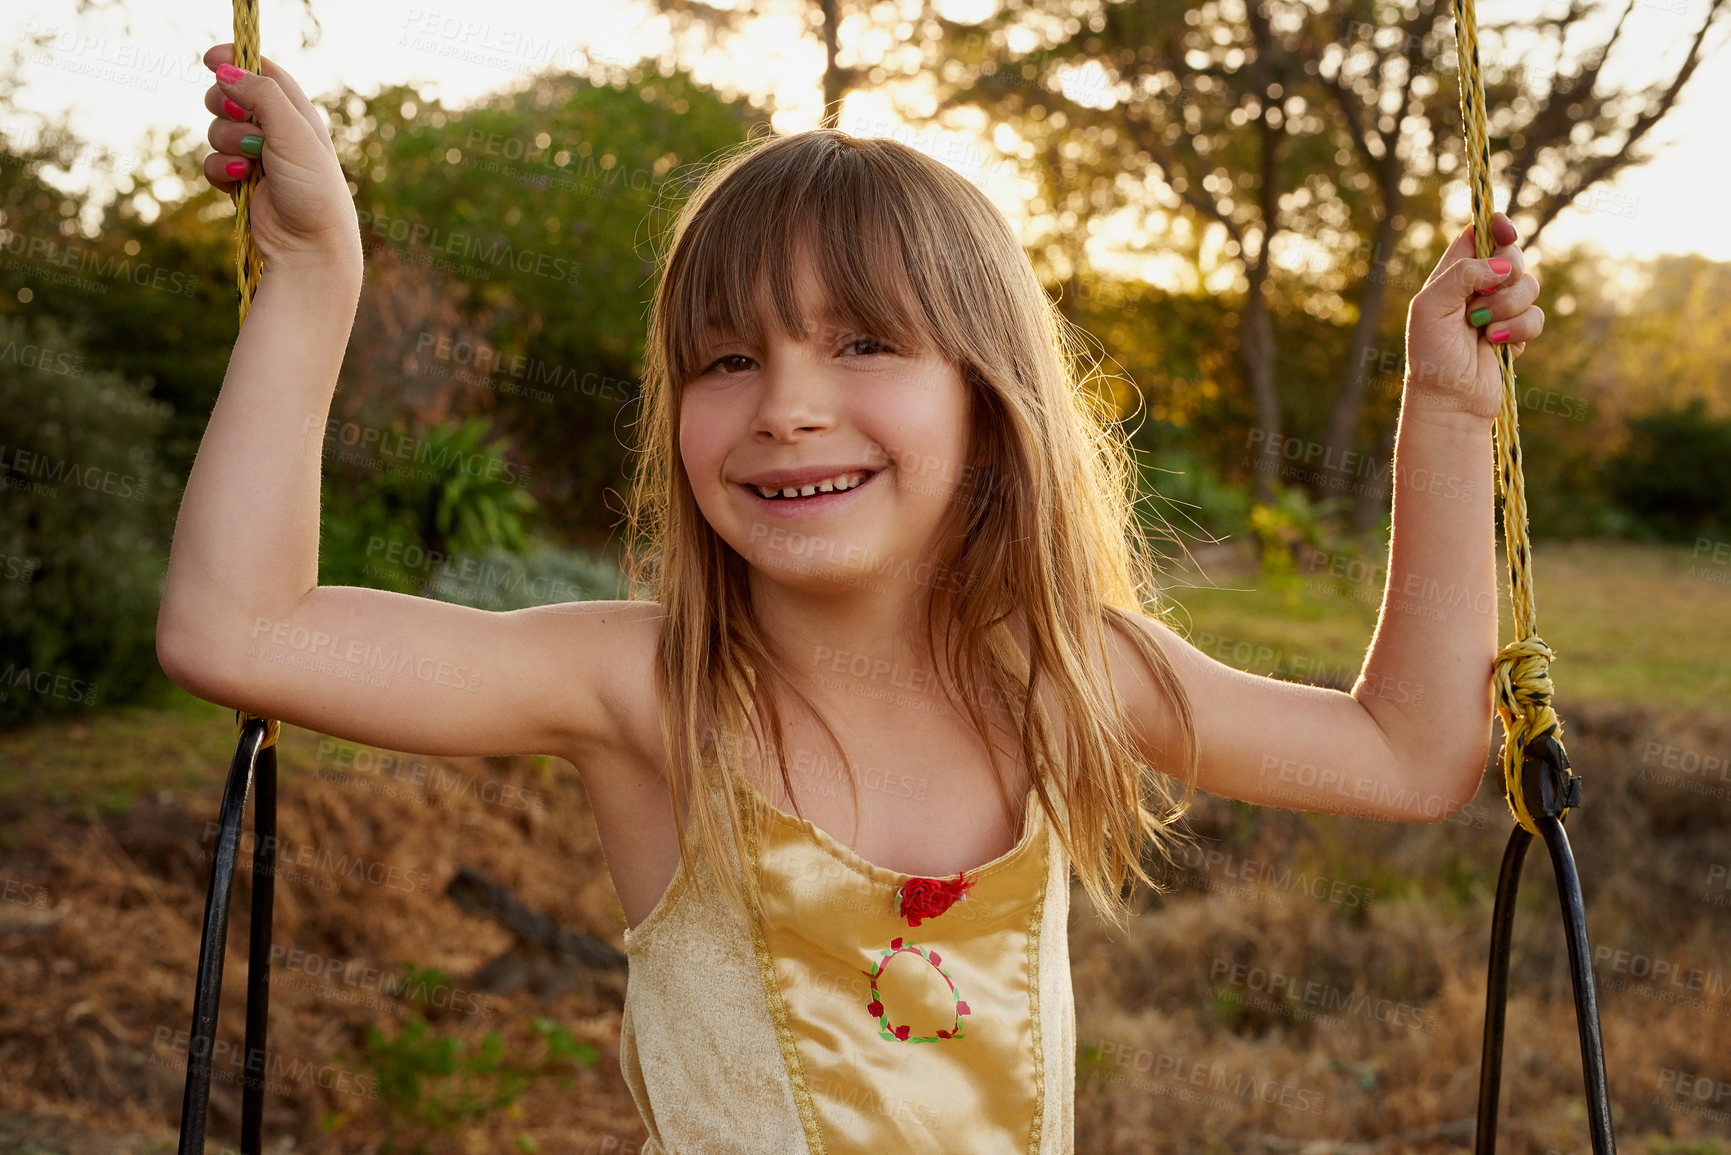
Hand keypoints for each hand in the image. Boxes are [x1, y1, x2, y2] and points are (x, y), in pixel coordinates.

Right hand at [201, 43, 360, 273]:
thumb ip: (261, 96)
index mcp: (297, 114)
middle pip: (230, 97)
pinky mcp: (240, 183)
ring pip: (217, 130)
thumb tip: (225, 69)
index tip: (209, 58)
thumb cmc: (313, 188)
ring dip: (227, 143)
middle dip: (225, 106)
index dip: (235, 59)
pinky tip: (240, 181)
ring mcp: (256, 158)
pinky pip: (212, 163)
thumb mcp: (294, 133)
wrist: (309, 246)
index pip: (262, 72)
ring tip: (252, 164)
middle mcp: (276, 132)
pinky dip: (220, 169)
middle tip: (243, 120)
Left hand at [1402, 212, 1543, 421]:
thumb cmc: (1431, 355)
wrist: (1449, 400)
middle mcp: (1478, 288)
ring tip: (1483, 329)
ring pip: (1530, 285)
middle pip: (1511, 256)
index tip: (1504, 230)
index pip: (1477, 236)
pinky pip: (1537, 315)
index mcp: (1451, 276)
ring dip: (1509, 308)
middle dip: (1504, 277)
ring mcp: (1500, 309)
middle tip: (1480, 303)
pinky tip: (1497, 345)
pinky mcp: (1517, 331)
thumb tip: (1503, 264)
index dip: (1494, 227)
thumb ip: (1462, 275)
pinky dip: (1520, 329)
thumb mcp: (1431, 307)